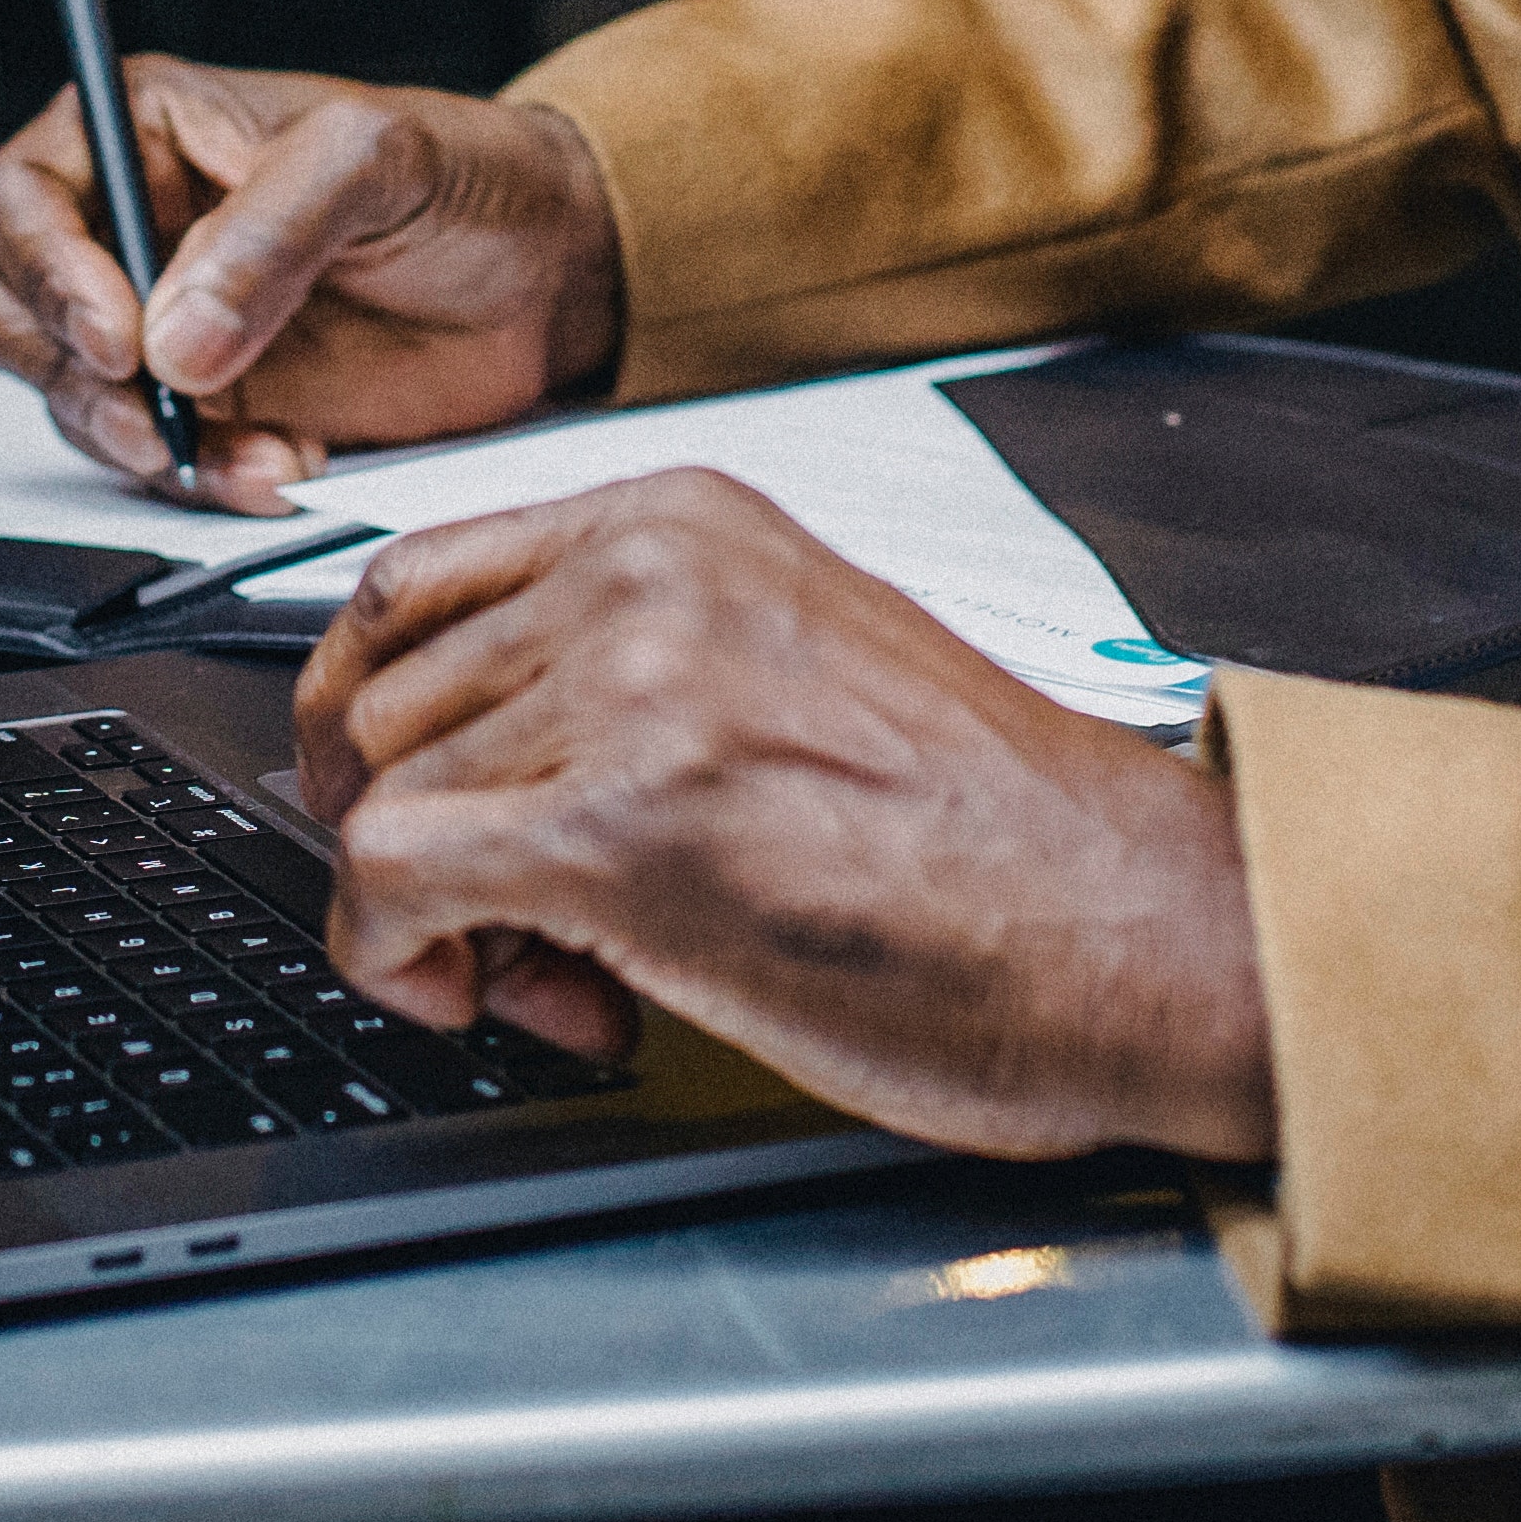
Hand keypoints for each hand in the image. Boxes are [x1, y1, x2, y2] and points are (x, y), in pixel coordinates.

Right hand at [0, 64, 622, 508]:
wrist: (551, 277)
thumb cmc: (466, 177)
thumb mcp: (376, 161)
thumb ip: (270, 233)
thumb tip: (173, 336)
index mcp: (140, 132)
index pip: (16, 198)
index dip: (42, 271)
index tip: (115, 334)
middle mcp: (127, 227)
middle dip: (63, 372)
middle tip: (152, 412)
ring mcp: (158, 327)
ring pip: (67, 399)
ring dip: (145, 442)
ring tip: (256, 445)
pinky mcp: (205, 410)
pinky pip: (150, 464)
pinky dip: (204, 481)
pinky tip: (284, 462)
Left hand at [288, 471, 1277, 1162]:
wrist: (1142, 929)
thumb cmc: (1001, 842)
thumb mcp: (793, 666)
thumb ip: (633, 668)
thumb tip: (467, 752)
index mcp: (686, 521)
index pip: (414, 586)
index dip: (383, 726)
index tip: (417, 812)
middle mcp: (646, 573)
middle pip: (378, 696)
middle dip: (412, 835)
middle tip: (512, 936)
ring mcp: (630, 685)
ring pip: (380, 794)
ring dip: (435, 919)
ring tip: (564, 980)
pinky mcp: (620, 825)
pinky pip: (390, 879)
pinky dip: (400, 962)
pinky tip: (507, 1000)